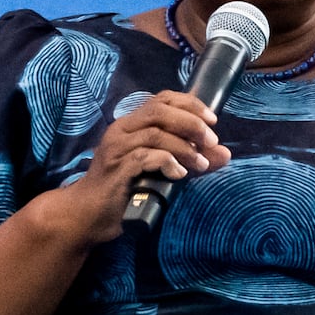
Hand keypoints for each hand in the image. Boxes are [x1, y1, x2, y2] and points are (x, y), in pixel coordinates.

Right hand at [60, 90, 230, 244]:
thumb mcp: (164, 170)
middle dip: (191, 123)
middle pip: (160, 110)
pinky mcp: (115, 168)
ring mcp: (116, 148)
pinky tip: (179, 175)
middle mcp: (121, 129)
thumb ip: (191, 159)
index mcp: (132, 123)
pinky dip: (167, 163)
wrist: (90, 215)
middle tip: (212, 141)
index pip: (162, 99)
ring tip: (200, 164)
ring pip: (155, 134)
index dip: (190, 104)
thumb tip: (224, 154)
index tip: (212, 120)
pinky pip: (144, 157)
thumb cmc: (127, 190)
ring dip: (184, 148)